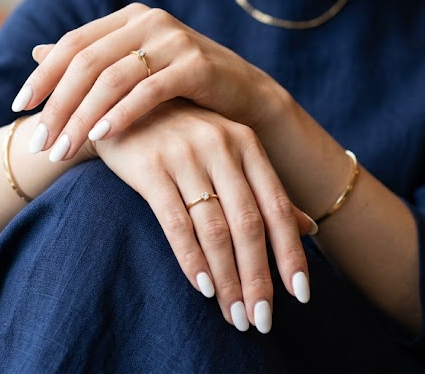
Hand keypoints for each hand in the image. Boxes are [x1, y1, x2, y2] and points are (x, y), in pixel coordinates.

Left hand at [10, 3, 283, 161]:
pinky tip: (101, 138)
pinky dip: (121, 114)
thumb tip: (35, 52)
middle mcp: (148, 21)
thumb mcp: (134, 68)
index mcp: (128, 18)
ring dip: (82, 117)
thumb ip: (90, 59)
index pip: (73, 43)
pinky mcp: (196, 64)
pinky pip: (148, 91)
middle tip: (39, 142)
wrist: (244, 97)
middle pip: (86, 62)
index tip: (18, 108)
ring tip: (63, 149)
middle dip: (57, 104)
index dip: (42, 75)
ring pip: (112, 78)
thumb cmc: (182, 88)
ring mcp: (173, 40)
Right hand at [88, 99, 316, 332]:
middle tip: (260, 320)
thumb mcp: (226, 152)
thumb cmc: (178, 135)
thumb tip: (308, 229)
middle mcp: (220, 146)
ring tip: (233, 314)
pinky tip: (202, 287)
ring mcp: (184, 155)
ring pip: (215, 229)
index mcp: (246, 143)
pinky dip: (192, 259)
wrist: (117, 106)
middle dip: (257, 278)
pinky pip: (176, 223)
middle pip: (248, 225)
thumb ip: (264, 189)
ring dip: (227, 279)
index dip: (290, 253)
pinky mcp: (149, 167)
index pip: (277, 208)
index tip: (300, 294)